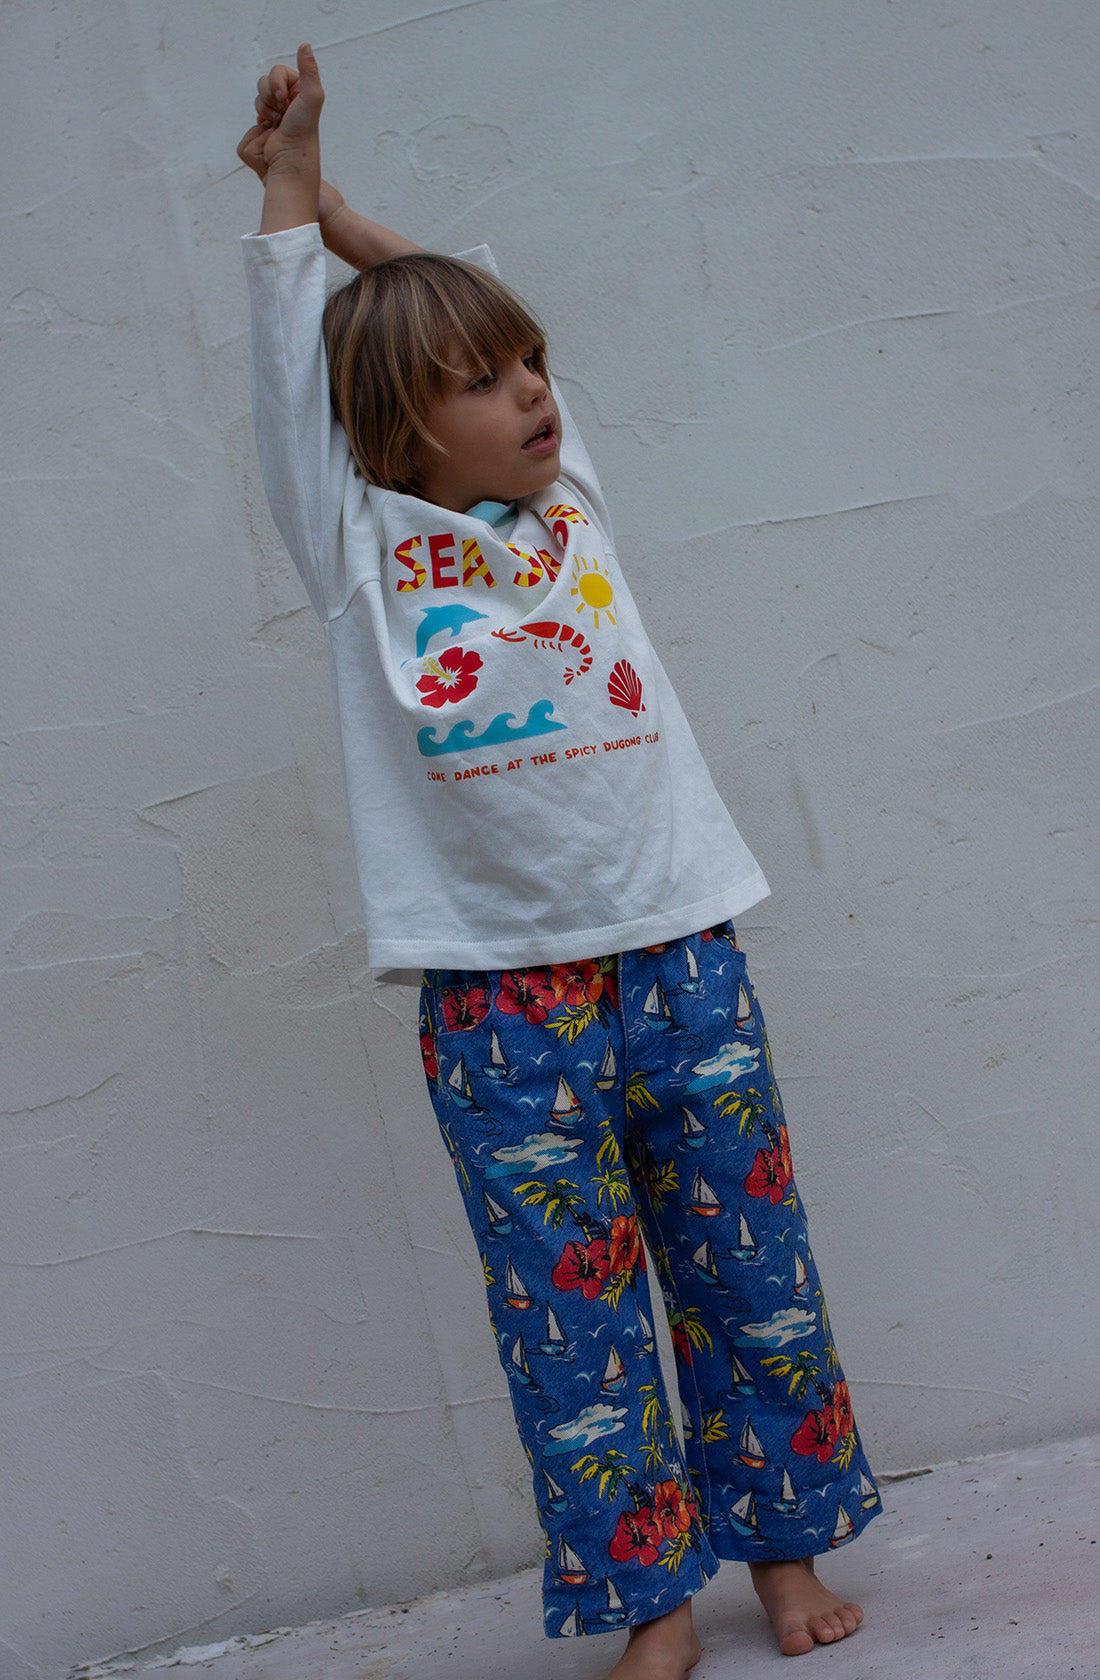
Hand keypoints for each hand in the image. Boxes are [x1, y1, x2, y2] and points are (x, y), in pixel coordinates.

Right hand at [236, 42, 323, 183]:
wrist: (289, 164)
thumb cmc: (303, 133)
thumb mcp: (311, 97)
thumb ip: (309, 71)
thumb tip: (305, 44)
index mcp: (299, 94)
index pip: (275, 72)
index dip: (275, 83)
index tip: (284, 100)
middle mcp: (287, 105)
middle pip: (262, 84)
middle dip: (268, 99)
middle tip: (281, 116)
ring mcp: (273, 120)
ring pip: (256, 103)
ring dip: (264, 113)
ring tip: (277, 128)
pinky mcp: (260, 137)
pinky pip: (249, 130)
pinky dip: (256, 136)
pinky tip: (270, 141)